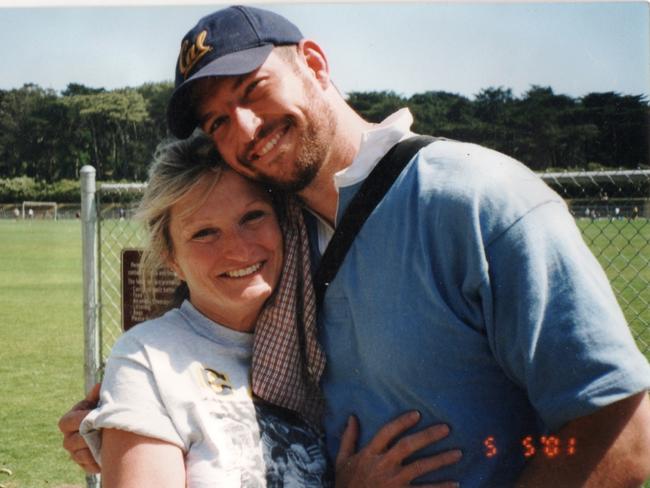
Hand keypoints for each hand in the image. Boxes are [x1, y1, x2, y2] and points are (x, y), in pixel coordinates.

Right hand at [58, 383, 100, 473]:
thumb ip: (97, 396)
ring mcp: (75, 453)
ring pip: (79, 455)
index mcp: (69, 420)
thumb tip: (100, 386)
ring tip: (107, 442)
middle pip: (71, 441)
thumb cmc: (103, 413)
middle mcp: (68, 438)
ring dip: (94, 449)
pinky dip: (97, 461)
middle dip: (88, 436)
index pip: (67, 422)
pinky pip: (88, 466)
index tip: (96, 417)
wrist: (111, 431)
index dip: (81, 419)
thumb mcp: (99, 403)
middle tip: (103, 431)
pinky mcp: (85, 464)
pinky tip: (106, 454)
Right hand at [335, 411, 460, 487]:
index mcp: (370, 454)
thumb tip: (352, 417)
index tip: (417, 414)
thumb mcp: (342, 460)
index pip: (387, 432)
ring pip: (421, 467)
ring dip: (441, 460)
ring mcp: (394, 482)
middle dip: (428, 436)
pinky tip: (455, 484)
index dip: (402, 422)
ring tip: (458, 453)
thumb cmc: (346, 485)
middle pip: (408, 446)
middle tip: (446, 429)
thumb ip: (349, 438)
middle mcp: (383, 465)